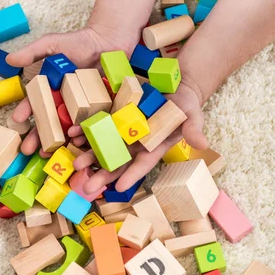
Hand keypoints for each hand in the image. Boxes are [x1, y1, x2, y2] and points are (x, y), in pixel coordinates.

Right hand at [6, 23, 138, 155]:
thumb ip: (33, 52)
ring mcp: (83, 110)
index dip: (25, 113)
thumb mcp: (54, 44)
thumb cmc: (80, 42)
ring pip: (68, 129)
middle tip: (27, 150)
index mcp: (52, 91)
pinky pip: (91, 126)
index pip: (36, 104)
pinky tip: (77, 143)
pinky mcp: (101, 112)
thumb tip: (9, 60)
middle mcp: (66, 104)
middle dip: (37, 137)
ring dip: (58, 142)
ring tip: (49, 151)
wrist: (110, 40)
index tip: (17, 120)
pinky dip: (84, 136)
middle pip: (50, 124)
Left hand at [73, 77, 208, 192]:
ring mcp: (122, 129)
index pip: (142, 164)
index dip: (131, 176)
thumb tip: (202, 144)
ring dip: (88, 154)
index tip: (119, 187)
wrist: (174, 86)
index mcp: (153, 147)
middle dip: (102, 174)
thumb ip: (194, 130)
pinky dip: (84, 129)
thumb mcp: (193, 116)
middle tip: (87, 188)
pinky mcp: (113, 114)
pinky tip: (72, 134)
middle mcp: (135, 142)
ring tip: (76, 163)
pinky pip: (96, 124)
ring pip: (103, 146)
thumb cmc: (186, 106)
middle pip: (117, 161)